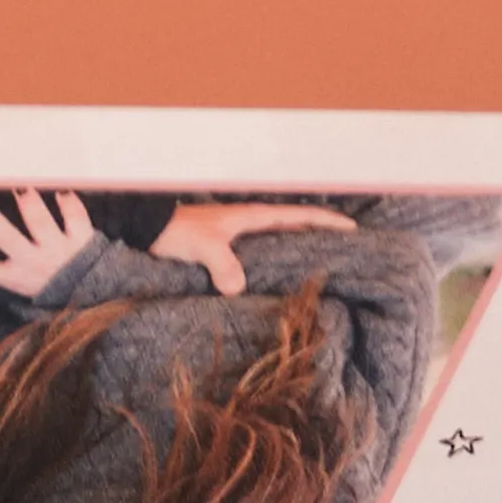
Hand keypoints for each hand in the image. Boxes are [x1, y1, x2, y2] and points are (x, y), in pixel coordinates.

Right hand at [0, 186, 103, 297]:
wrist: (100, 299)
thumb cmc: (58, 288)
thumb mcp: (27, 283)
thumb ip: (9, 265)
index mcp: (17, 276)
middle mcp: (35, 263)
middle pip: (8, 239)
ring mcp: (59, 251)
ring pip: (39, 222)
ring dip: (28, 203)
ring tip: (21, 189)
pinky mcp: (83, 241)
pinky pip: (75, 217)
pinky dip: (68, 202)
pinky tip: (61, 192)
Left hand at [147, 201, 357, 294]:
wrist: (149, 230)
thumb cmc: (177, 232)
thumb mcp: (202, 246)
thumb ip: (223, 264)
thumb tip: (239, 287)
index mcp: (252, 217)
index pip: (299, 215)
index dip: (326, 221)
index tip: (352, 229)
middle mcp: (250, 224)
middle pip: (295, 226)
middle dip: (321, 233)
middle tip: (347, 249)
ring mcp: (239, 236)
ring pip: (279, 240)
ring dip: (300, 248)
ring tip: (323, 264)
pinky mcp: (227, 250)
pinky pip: (261, 255)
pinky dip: (276, 263)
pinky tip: (280, 279)